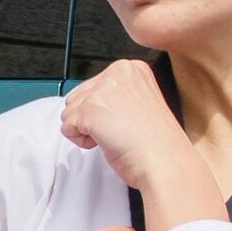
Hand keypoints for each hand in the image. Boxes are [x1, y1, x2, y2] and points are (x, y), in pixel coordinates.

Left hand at [58, 60, 188, 199]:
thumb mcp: (139, 103)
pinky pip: (67, 127)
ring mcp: (103, 89)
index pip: (94, 85)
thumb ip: (115, 95)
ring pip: (70, 111)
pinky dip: (82, 141)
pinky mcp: (90, 109)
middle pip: (78, 96)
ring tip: (114, 135)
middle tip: (118, 130)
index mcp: (133, 69)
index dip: (102, 110)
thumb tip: (89, 102)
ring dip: (86, 129)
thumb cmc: (157, 143)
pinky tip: (106, 142)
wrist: (165, 161)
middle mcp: (118, 73)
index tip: (122, 120)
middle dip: (91, 118)